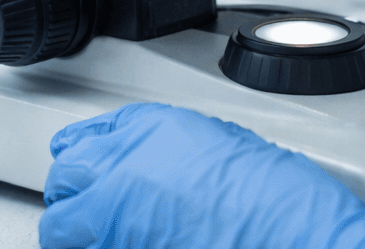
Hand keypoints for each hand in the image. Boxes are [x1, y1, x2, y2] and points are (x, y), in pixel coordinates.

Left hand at [39, 103, 364, 248]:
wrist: (304, 242)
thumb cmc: (285, 204)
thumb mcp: (227, 150)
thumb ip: (176, 154)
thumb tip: (156, 173)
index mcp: (154, 127)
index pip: (90, 134)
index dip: (89, 156)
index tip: (90, 168)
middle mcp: (127, 163)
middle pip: (65, 172)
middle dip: (73, 191)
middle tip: (90, 209)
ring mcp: (118, 213)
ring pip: (60, 221)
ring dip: (73, 229)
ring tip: (96, 237)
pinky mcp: (119, 244)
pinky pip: (81, 247)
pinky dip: (89, 247)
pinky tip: (113, 247)